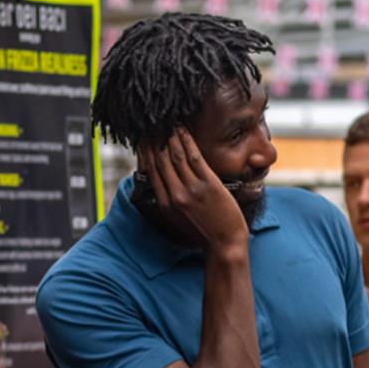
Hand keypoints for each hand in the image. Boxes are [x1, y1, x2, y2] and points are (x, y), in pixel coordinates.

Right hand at [144, 131, 247, 255]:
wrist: (224, 245)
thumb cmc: (204, 233)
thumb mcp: (179, 220)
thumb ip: (170, 202)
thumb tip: (163, 185)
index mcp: (165, 203)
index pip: (151, 171)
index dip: (146, 151)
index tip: (144, 138)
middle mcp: (174, 195)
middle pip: (160, 160)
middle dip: (155, 139)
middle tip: (153, 123)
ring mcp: (191, 189)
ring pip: (175, 156)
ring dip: (170, 136)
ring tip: (168, 122)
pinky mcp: (208, 185)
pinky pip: (194, 157)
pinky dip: (187, 141)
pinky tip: (183, 130)